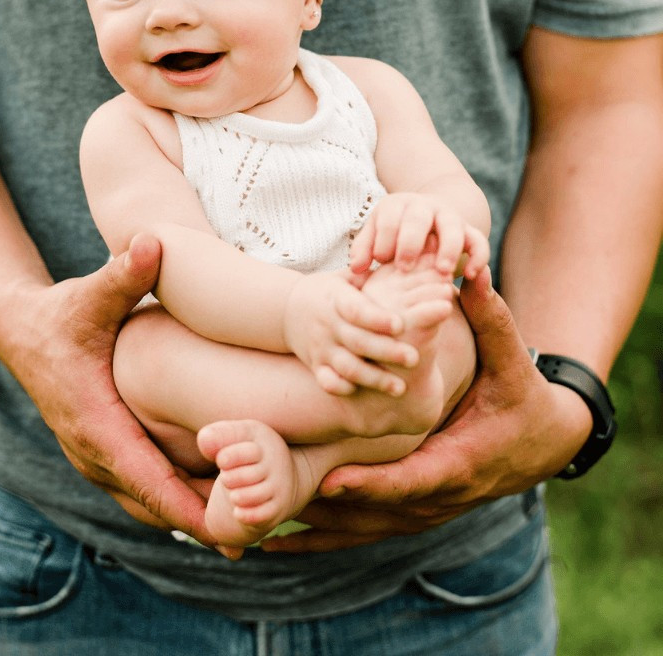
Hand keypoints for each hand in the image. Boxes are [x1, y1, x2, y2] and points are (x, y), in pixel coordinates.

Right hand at [0, 233, 220, 551]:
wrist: (23, 330)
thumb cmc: (63, 313)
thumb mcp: (92, 293)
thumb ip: (124, 273)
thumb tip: (150, 241)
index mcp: (94, 423)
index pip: (146, 479)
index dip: (189, 508)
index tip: (230, 533)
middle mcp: (93, 452)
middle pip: (153, 505)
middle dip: (202, 522)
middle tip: (260, 531)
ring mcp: (96, 457)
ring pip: (148, 503)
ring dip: (193, 516)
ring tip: (250, 526)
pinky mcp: (103, 453)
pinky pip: (143, 488)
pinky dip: (177, 500)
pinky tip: (218, 499)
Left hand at [260, 268, 591, 551]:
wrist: (550, 441)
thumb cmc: (525, 396)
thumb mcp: (511, 358)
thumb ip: (490, 318)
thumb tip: (472, 273)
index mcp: (462, 460)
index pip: (411, 479)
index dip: (371, 483)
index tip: (330, 481)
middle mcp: (443, 496)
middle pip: (379, 513)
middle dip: (329, 512)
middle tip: (274, 505)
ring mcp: (431, 510)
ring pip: (369, 530)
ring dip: (320, 530)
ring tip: (263, 527)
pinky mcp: (421, 511)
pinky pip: (371, 531)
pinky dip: (329, 536)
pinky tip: (286, 542)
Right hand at [282, 271, 420, 396]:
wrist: (287, 309)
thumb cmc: (328, 291)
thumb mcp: (344, 277)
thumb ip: (370, 276)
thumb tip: (403, 263)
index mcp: (337, 300)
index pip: (357, 310)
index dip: (378, 318)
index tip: (401, 324)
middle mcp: (328, 324)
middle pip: (358, 341)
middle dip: (387, 351)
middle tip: (414, 358)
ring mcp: (321, 347)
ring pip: (347, 366)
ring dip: (373, 378)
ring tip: (400, 387)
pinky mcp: (316, 365)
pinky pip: (327, 381)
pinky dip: (341, 388)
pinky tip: (362, 393)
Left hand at [350, 192, 489, 278]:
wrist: (429, 218)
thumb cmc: (394, 234)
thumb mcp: (377, 235)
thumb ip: (365, 250)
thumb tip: (355, 269)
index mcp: (397, 205)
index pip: (388, 217)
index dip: (384, 238)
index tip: (380, 260)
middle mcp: (424, 206)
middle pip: (418, 218)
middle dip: (410, 242)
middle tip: (404, 267)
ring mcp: (449, 217)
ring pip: (452, 227)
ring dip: (447, 249)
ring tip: (441, 272)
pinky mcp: (469, 231)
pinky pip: (478, 241)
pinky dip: (477, 256)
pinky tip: (469, 275)